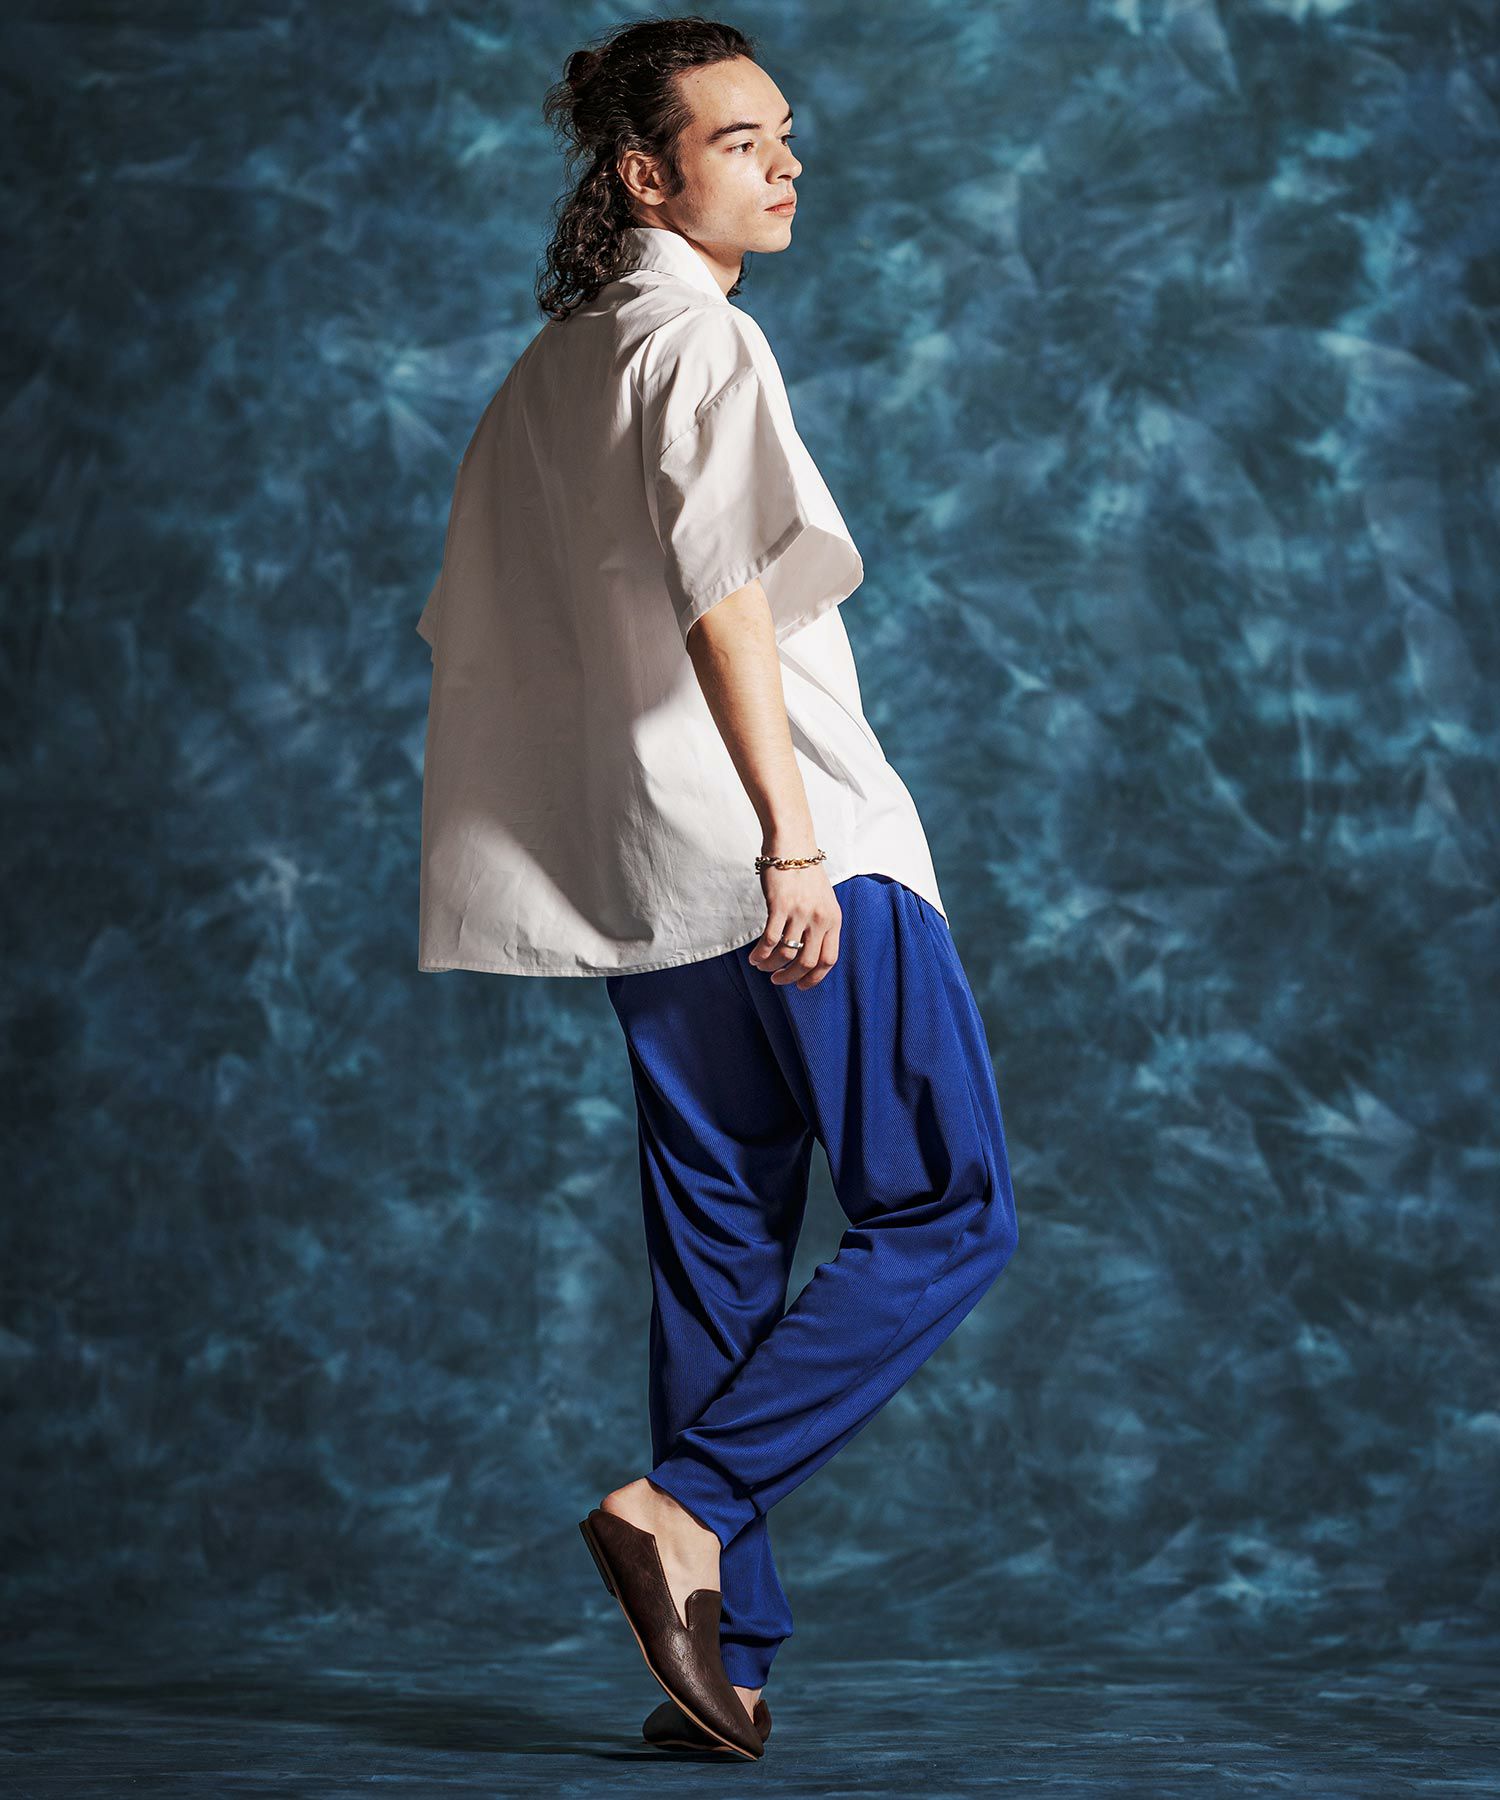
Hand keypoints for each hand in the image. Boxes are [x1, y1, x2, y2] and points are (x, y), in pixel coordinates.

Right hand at [747, 865, 841, 988]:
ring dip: (771, 966)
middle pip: (807, 962)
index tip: (800, 985)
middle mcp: (820, 918)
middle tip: (776, 979)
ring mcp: (801, 912)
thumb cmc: (805, 872)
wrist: (792, 843)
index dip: (814, 978)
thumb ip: (819, 924)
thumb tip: (806, 953)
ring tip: (761, 966)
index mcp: (833, 919)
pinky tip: (754, 957)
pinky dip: (761, 954)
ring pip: (786, 954)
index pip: (829, 960)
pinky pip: (770, 940)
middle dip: (789, 978)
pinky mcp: (781, 905)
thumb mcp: (823, 900)